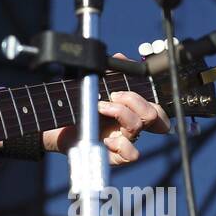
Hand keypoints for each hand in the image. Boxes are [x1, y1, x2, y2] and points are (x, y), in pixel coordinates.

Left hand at [42, 53, 169, 164]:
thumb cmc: (78, 109)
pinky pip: (132, 154)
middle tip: (113, 95)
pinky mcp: (115, 156)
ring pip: (137, 126)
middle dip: (133, 99)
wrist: (58, 129)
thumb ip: (109, 74)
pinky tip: (106, 138)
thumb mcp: (93, 88)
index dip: (153, 98)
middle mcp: (131, 126)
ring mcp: (124, 141)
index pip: (157, 107)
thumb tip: (121, 59)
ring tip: (100, 106)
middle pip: (153, 114)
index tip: (127, 87)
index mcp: (131, 111)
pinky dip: (122, 144)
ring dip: (120, 112)